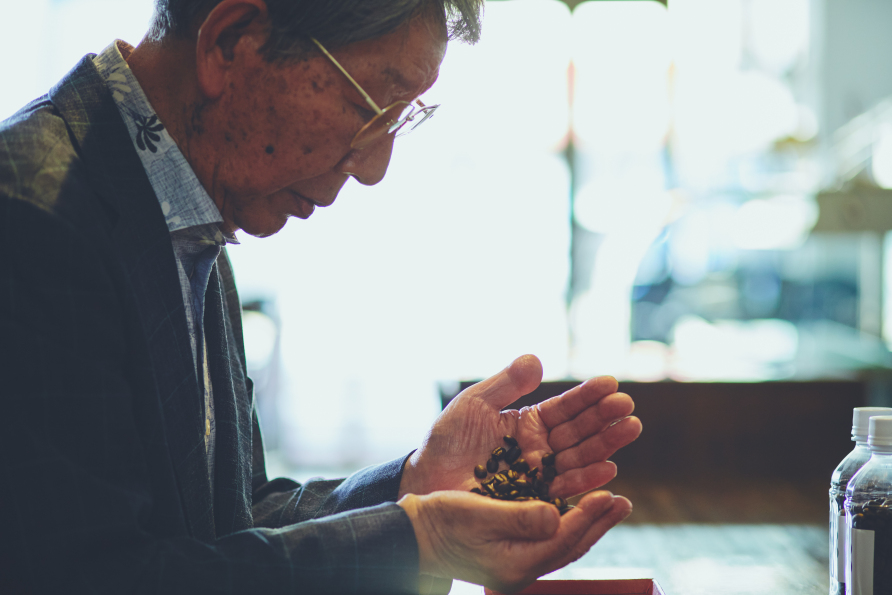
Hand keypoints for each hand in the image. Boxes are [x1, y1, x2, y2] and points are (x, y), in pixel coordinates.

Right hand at [397, 489, 632, 591]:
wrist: (411, 535)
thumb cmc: (439, 523)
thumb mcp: (478, 514)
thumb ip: (519, 517)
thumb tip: (558, 514)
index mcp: (515, 565)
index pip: (563, 540)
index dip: (588, 517)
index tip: (609, 494)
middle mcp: (520, 567)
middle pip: (570, 545)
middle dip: (598, 523)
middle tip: (622, 502)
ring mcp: (516, 559)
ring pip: (562, 540)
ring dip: (587, 520)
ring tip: (609, 501)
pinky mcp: (510, 547)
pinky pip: (548, 535)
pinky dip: (567, 519)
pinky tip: (574, 503)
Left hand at [399, 354, 641, 498]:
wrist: (427, 481)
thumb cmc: (447, 441)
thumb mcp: (474, 404)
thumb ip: (506, 383)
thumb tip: (536, 359)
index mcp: (530, 423)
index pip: (566, 407)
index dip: (588, 396)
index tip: (610, 384)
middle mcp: (542, 448)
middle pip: (581, 432)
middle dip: (605, 419)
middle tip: (627, 407)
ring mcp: (541, 474)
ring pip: (580, 458)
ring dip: (606, 445)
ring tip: (628, 429)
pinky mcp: (537, 499)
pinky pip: (565, 488)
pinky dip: (588, 479)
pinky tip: (608, 467)